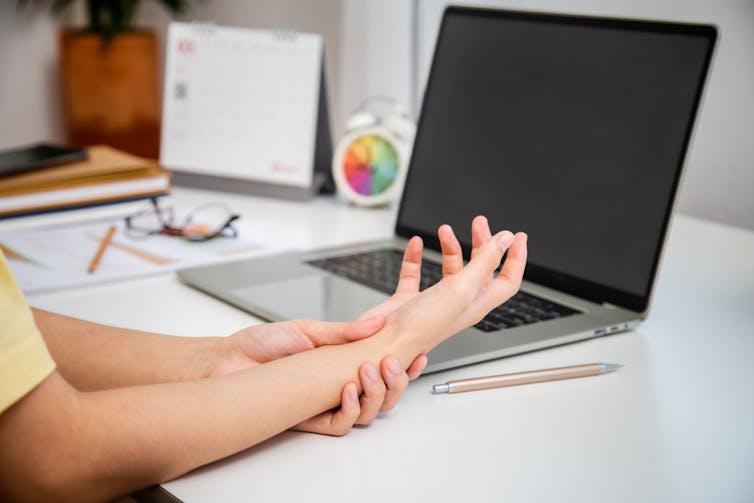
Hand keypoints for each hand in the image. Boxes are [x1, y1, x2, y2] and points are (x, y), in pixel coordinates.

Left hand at [206, 317, 426, 435]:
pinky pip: (341, 425)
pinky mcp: (309, 419)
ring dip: (375, 395)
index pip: (384, 370)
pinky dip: (349, 410)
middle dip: (395, 382)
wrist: (228, 359)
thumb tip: (377, 324)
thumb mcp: (308, 329)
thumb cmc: (263, 345)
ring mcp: (326, 403)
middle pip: (384, 396)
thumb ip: (344, 331)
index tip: (417, 354)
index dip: (405, 367)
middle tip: (390, 362)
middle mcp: (339, 386)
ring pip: (368, 413)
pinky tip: (346, 391)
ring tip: (367, 372)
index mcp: (343, 363)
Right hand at [379, 218, 527, 360]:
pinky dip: (417, 257)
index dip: (516, 258)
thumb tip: (506, 240)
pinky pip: (415, 273)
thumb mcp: (460, 289)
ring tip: (445, 230)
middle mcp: (458, 303)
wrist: (382, 345)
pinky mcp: (410, 299)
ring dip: (450, 247)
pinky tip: (417, 245)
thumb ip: (484, 263)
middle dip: (482, 243)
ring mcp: (434, 301)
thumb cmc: (421, 328)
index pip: (507, 280)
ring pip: (449, 268)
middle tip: (480, 223)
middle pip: (480, 270)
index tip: (517, 236)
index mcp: (476, 304)